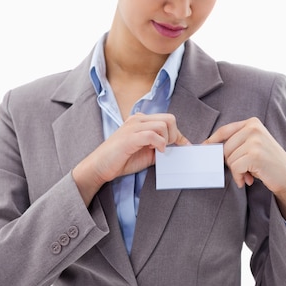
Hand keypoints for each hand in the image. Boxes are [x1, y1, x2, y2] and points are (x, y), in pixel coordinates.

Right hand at [72, 113, 188, 204]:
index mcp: (141, 120)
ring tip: (157, 150)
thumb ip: (160, 147)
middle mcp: (137, 119)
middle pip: (169, 119)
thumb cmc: (121, 160)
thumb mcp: (146, 153)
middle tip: (165, 149)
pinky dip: (159, 143)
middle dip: (173, 135)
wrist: (100, 166)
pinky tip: (155, 151)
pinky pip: (153, 135)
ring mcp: (133, 126)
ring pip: (163, 125)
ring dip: (166, 140)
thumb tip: (177, 148)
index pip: (167, 120)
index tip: (185, 146)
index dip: (179, 134)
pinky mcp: (130, 137)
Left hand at [203, 117, 285, 228]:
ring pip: (229, 159)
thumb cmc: (267, 163)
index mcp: (252, 123)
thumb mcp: (252, 146)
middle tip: (242, 172)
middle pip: (224, 147)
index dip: (212, 141)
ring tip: (248, 175)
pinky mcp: (255, 154)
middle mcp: (253, 128)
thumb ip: (236, 143)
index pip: (224, 130)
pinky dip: (238, 177)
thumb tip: (208, 147)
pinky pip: (235, 168)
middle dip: (229, 163)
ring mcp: (255, 140)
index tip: (203, 148)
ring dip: (236, 172)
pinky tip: (248, 181)